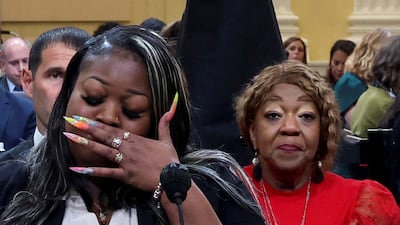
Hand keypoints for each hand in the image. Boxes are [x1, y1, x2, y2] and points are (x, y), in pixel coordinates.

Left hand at [64, 109, 178, 191]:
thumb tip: (170, 109)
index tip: (84, 118)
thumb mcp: (168, 140)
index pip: (114, 129)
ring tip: (71, 136)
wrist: (172, 178)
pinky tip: (77, 169)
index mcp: (137, 139)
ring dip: (86, 143)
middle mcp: (129, 148)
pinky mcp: (125, 174)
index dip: (98, 124)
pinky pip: (106, 172)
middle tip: (72, 120)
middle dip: (88, 127)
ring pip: (103, 150)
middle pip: (105, 135)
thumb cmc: (170, 160)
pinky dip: (92, 171)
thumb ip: (165, 124)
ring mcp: (126, 161)